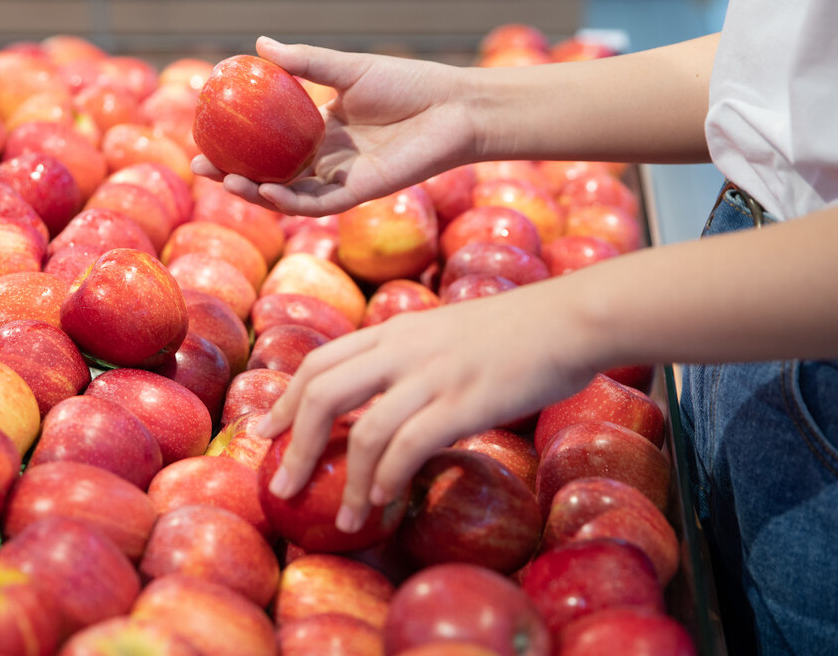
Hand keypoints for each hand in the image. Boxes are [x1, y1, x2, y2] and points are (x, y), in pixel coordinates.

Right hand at [192, 37, 475, 216]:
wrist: (453, 107)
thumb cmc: (407, 84)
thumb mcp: (348, 69)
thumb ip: (305, 62)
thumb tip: (259, 43)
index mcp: (319, 130)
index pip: (267, 143)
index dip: (235, 143)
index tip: (202, 133)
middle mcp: (324, 159)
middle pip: (268, 174)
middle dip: (232, 174)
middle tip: (200, 163)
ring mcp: (339, 179)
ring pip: (287, 195)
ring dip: (254, 193)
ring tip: (226, 180)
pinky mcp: (358, 193)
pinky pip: (317, 204)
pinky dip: (290, 202)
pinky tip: (266, 192)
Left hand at [257, 280, 598, 532]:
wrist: (570, 318)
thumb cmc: (515, 332)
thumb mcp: (444, 333)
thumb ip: (410, 359)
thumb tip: (384, 401)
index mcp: (394, 331)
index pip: (320, 362)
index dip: (286, 399)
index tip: (267, 431)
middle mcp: (403, 349)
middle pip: (324, 392)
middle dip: (295, 445)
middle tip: (281, 485)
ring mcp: (433, 375)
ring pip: (365, 429)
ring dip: (348, 481)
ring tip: (344, 518)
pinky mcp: (466, 402)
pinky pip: (410, 445)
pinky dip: (389, 478)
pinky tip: (385, 501)